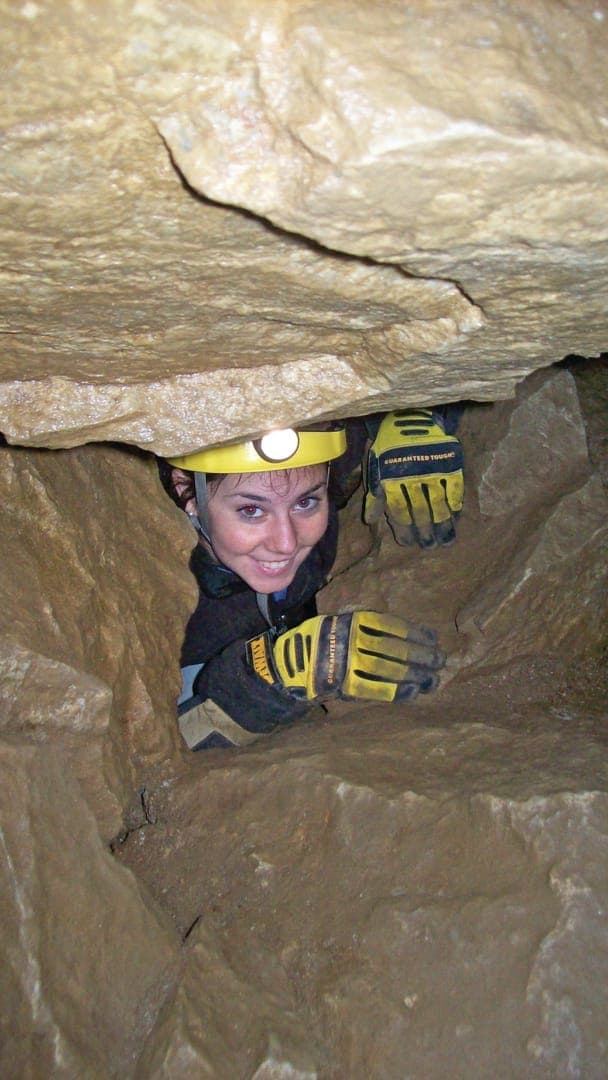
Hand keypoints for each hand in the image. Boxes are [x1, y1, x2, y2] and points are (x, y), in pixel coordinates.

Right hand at [247, 611, 444, 702]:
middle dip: (422, 656)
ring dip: (415, 675)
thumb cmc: (323, 641)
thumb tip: (411, 636)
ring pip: (390, 669)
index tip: (434, 639)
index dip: (417, 634)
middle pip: (395, 649)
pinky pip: (377, 689)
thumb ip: (369, 627)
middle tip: (441, 661)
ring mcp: (348, 664)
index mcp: (353, 621)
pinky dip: (397, 691)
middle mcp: (351, 641)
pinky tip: (414, 692)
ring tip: (433, 679)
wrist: (290, 664)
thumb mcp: (343, 622)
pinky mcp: (344, 685)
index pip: (393, 627)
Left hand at [364, 410, 463, 546]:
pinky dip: (455, 502)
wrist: (410, 418)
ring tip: (446, 539)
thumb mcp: (375, 468)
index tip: (409, 543)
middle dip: (425, 532)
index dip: (403, 529)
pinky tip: (455, 515)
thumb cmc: (389, 447)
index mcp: (391, 478)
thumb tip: (371, 521)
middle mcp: (411, 476)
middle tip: (430, 546)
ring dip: (442, 524)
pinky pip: (454, 487)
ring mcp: (432, 469)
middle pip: (419, 511)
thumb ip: (374, 495)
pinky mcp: (449, 462)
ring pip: (438, 503)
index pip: (398, 511)